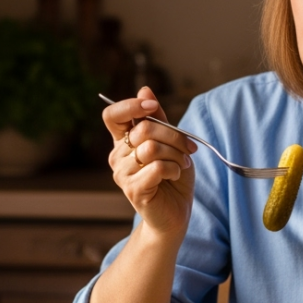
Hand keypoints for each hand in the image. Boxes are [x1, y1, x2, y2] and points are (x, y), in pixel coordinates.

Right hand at [104, 87, 197, 236]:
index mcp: (123, 141)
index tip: (152, 105)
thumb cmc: (173, 176)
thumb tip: (144, 88)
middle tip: (189, 148)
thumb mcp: (171, 142)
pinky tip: (175, 175)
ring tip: (182, 164)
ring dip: (176, 154)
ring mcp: (122, 174)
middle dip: (174, 136)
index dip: (130, 105)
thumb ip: (158, 118)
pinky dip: (173, 168)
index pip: (112, 115)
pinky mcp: (133, 190)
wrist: (176, 213)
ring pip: (151, 148)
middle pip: (143, 129)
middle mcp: (117, 156)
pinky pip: (156, 167)